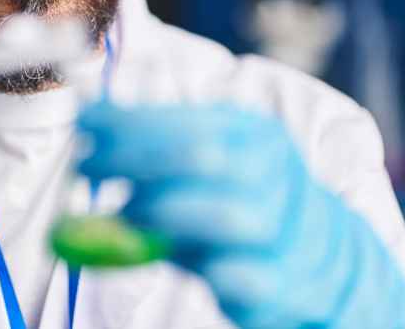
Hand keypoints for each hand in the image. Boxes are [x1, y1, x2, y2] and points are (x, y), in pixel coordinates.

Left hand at [78, 100, 404, 328]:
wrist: (323, 260)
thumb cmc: (243, 204)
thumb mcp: (205, 163)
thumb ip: (149, 149)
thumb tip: (87, 120)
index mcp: (254, 134)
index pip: (186, 118)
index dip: (125, 123)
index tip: (81, 127)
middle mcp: (275, 174)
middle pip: (201, 157)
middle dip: (133, 160)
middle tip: (88, 168)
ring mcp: (284, 229)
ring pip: (222, 217)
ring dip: (162, 216)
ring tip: (126, 217)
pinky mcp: (285, 286)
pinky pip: (235, 277)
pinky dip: (198, 270)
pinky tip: (178, 260)